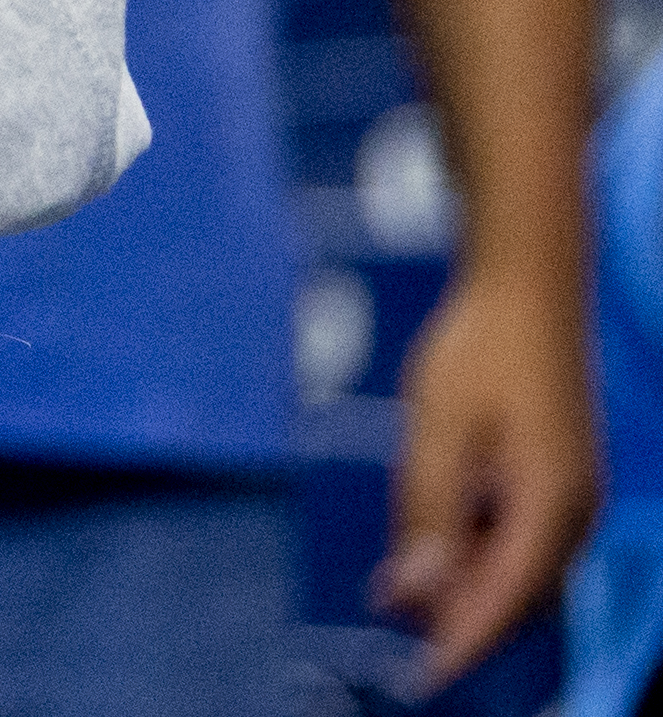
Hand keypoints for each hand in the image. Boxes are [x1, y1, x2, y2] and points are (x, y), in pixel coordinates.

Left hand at [375, 261, 599, 682]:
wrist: (526, 287)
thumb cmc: (480, 349)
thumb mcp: (438, 429)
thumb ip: (428, 511)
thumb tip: (417, 588)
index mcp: (552, 502)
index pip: (507, 596)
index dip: (463, 640)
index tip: (423, 678)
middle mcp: (572, 510)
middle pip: (516, 593)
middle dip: (457, 616)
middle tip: (392, 619)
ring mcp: (569, 495)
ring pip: (515, 569)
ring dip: (463, 586)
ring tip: (397, 593)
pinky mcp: (554, 479)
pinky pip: (516, 538)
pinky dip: (474, 552)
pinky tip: (426, 549)